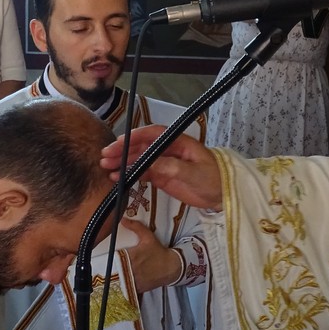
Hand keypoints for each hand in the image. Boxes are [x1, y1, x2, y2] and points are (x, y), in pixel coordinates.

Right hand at [102, 125, 224, 211]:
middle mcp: (167, 149)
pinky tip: (118, 177)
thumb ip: (172, 167)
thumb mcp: (194, 173)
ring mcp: (163, 162)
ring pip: (139, 159)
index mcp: (178, 142)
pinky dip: (130, 174)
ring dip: (123, 162)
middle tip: (106, 156)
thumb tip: (151, 164)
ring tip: (107, 167)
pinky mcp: (161, 176)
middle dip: (123, 150)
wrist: (222, 195)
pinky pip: (142, 172)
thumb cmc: (213, 178)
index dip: (135, 137)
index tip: (119, 143)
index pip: (153, 134)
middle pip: (141, 146)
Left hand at [117, 219, 181, 289]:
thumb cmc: (159, 252)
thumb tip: (124, 219)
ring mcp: (135, 280)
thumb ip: (136, 227)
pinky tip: (127, 281)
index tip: (111, 258)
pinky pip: (127, 288)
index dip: (111, 259)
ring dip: (118, 278)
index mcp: (131, 256)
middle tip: (113, 267)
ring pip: (120, 280)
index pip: (113, 259)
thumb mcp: (148, 237)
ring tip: (118, 274)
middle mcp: (131, 269)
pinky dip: (125, 285)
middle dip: (113, 269)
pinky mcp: (138, 288)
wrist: (171, 267)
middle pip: (115, 270)